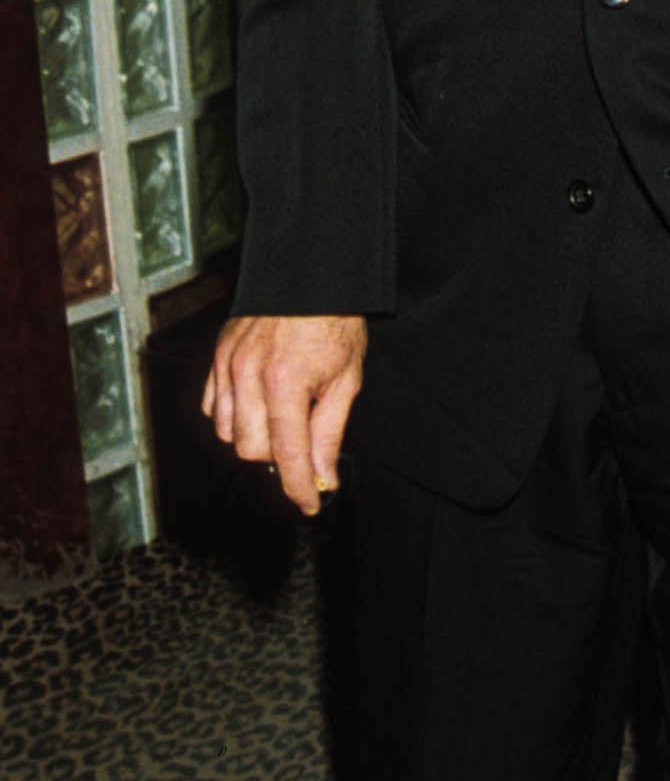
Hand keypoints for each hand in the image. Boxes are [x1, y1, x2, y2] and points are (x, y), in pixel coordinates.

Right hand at [202, 314, 365, 516]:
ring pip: (226, 432)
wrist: (311, 275)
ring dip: (253, 437)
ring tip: (281, 417)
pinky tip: (255, 405)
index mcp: (285, 383)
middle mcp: (248, 377)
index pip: (286, 454)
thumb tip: (322, 477)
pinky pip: (211, 407)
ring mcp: (227, 366)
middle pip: (250, 449)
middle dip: (277, 456)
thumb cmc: (335, 323)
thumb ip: (328, 432)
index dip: (297, 487)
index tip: (308, 504)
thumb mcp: (346, 378)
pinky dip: (231, 416)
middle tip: (303, 444)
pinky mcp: (216, 357)